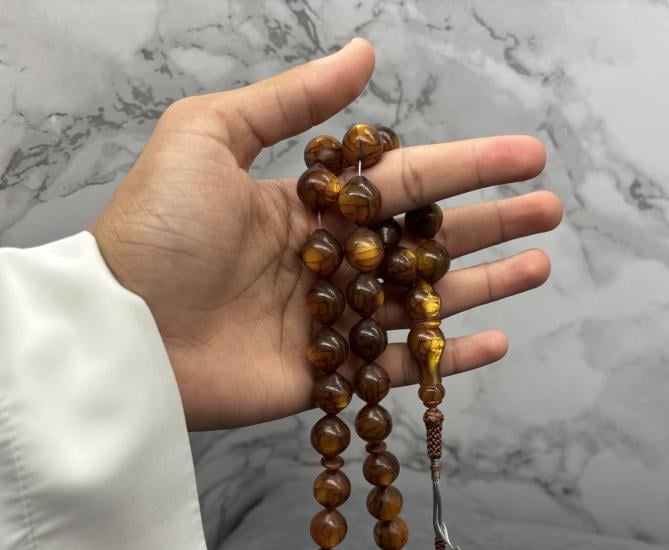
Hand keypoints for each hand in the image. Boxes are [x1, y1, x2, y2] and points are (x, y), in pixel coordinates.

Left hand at [91, 38, 561, 430]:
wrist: (119, 330)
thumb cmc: (155, 230)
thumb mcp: (209, 135)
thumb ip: (291, 100)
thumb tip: (365, 53)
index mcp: (308, 205)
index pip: (405, 179)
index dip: (467, 165)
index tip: (527, 156)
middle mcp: (329, 261)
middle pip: (426, 240)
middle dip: (490, 224)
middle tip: (549, 212)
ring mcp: (331, 322)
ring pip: (423, 304)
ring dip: (484, 286)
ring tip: (539, 266)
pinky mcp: (324, 377)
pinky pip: (396, 369)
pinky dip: (446, 361)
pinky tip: (494, 342)